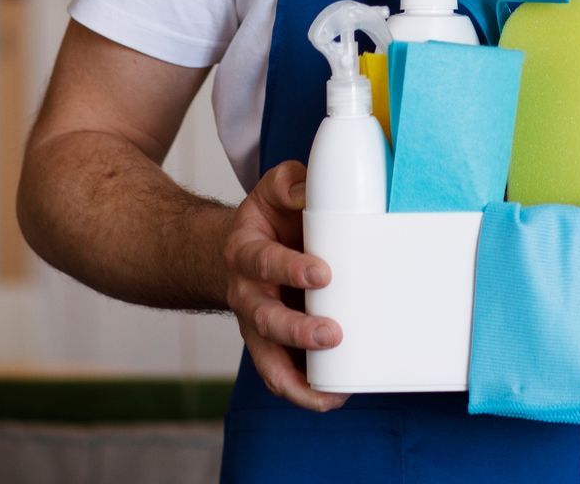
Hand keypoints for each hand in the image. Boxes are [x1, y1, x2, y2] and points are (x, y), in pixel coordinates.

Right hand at [221, 160, 348, 411]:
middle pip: (264, 319)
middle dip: (298, 330)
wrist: (245, 250)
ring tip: (335, 385)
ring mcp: (256, 326)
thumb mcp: (275, 191)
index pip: (263, 261)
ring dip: (300, 375)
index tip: (323, 273)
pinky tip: (334, 397)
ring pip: (268, 358)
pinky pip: (281, 378)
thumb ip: (289, 183)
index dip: (290, 268)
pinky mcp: (271, 347)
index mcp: (244, 251)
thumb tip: (307, 193)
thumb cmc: (271, 220)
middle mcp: (246, 294)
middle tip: (332, 334)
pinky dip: (304, 393)